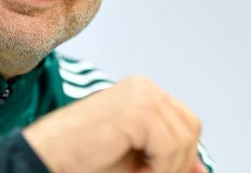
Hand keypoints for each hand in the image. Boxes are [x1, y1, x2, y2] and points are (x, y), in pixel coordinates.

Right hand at [22, 76, 206, 172]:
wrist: (49, 154)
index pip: (186, 121)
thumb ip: (168, 158)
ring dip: (167, 168)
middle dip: (179, 161)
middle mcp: (144, 86)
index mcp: (141, 91)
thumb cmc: (82, 156)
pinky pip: (170, 147)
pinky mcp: (138, 110)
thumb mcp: (137, 158)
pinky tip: (137, 171)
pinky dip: (159, 169)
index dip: (183, 154)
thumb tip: (201, 169)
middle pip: (191, 128)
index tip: (165, 172)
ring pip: (184, 140)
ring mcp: (142, 94)